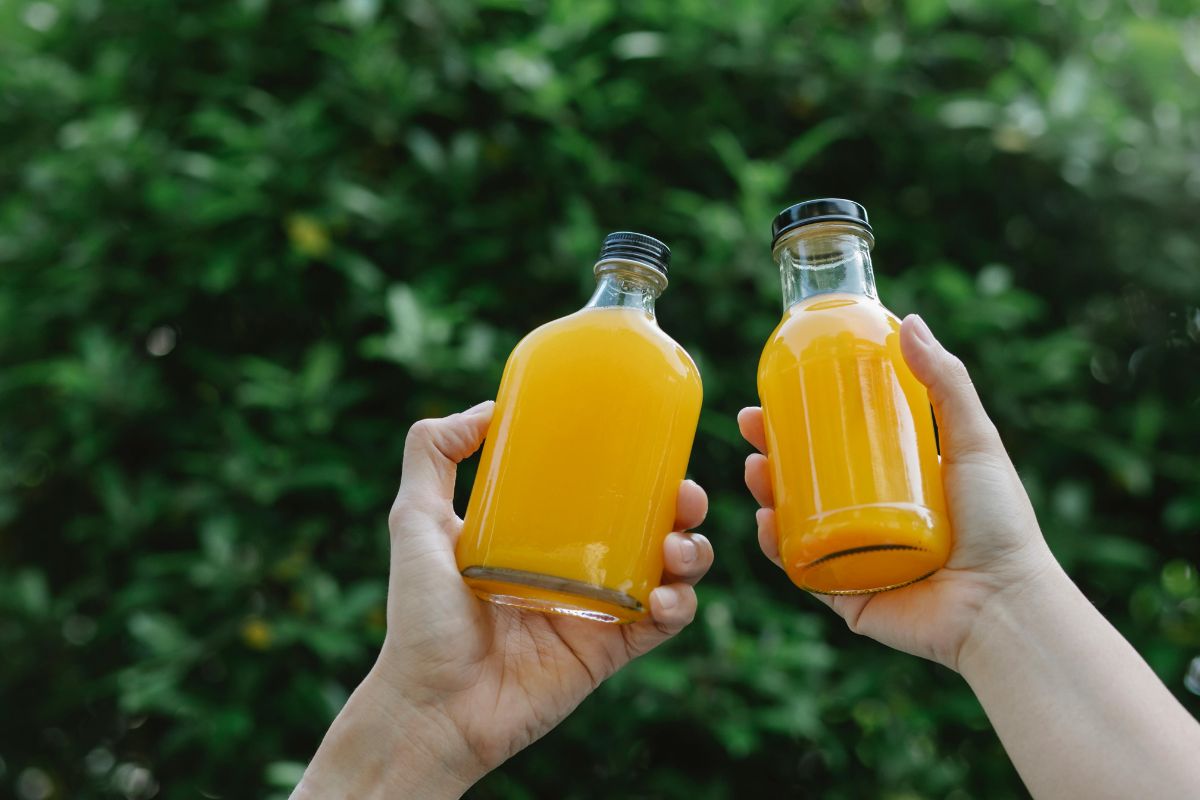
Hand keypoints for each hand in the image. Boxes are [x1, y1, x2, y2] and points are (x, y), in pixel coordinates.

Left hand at [294, 401, 712, 798]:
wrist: (431, 704)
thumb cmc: (418, 616)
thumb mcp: (415, 519)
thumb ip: (432, 454)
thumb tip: (488, 408)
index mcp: (543, 532)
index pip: (604, 488)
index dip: (638, 467)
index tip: (656, 443)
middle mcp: (578, 566)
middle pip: (651, 524)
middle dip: (683, 506)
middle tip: (684, 496)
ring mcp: (598, 609)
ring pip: (670, 571)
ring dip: (692, 552)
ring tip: (678, 549)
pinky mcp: (610, 651)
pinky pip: (663, 625)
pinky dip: (680, 607)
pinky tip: (667, 595)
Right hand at [739, 314, 1055, 670]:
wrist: (1001, 605)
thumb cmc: (1000, 524)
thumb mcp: (975, 440)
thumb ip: (947, 382)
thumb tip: (908, 321)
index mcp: (897, 483)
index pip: (838, 444)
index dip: (802, 420)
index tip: (773, 394)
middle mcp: (870, 519)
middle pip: (807, 479)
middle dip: (771, 452)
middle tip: (752, 428)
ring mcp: (853, 557)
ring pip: (794, 521)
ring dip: (765, 493)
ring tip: (756, 470)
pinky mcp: (843, 595)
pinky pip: (800, 569)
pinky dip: (776, 547)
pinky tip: (765, 522)